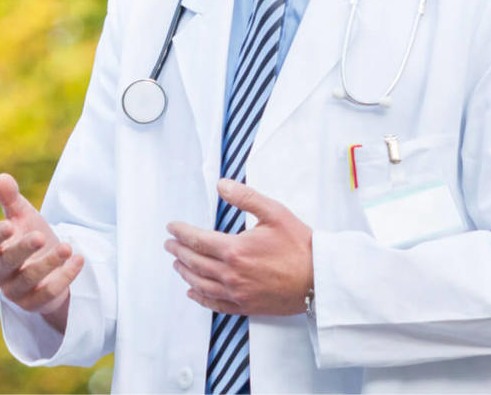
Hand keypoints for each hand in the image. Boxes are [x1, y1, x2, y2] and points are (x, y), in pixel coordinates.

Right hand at [0, 173, 83, 332]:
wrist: (50, 269)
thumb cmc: (30, 238)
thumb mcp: (23, 217)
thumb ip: (11, 199)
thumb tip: (1, 178)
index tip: (9, 225)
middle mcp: (0, 272)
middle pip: (7, 262)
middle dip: (24, 249)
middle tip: (40, 235)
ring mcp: (15, 290)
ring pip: (29, 278)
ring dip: (49, 262)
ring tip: (67, 246)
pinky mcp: (34, 304)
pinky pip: (47, 293)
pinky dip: (65, 277)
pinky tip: (79, 260)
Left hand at [165, 179, 313, 315]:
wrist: (321, 279)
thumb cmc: (301, 246)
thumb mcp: (274, 213)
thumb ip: (245, 198)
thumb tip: (222, 184)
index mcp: (235, 250)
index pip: (197, 240)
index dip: (180, 232)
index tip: (171, 227)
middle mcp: (231, 274)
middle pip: (194, 262)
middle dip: (178, 251)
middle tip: (169, 244)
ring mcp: (237, 293)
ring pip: (200, 284)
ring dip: (185, 273)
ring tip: (176, 263)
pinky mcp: (246, 306)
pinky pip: (215, 305)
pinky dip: (200, 299)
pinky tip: (193, 293)